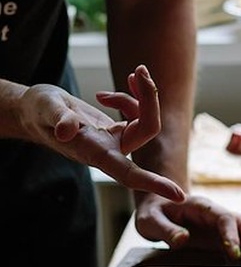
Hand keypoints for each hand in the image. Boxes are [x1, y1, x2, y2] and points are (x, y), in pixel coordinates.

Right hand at [17, 65, 183, 201]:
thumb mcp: (45, 109)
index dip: (154, 184)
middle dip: (150, 99)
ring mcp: (117, 140)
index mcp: (95, 153)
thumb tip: (66, 131)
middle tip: (140, 70)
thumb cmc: (38, 111)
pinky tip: (108, 93)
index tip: (179, 196)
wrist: (35, 111)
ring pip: (146, 119)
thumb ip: (57, 118)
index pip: (130, 174)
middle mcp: (110, 150)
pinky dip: (132, 96)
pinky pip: (139, 113)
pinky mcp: (119, 129)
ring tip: (130, 74)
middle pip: (147, 129)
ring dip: (143, 93)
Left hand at [134, 192, 240, 266]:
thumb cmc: (154, 214)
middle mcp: (218, 214)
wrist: (159, 208)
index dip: (232, 235)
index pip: (224, 218)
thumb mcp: (150, 220)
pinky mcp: (224, 236)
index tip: (234, 255)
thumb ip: (165, 230)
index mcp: (202, 207)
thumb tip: (183, 239)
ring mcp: (223, 225)